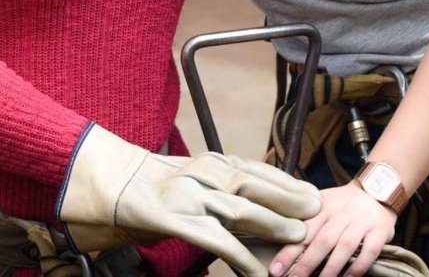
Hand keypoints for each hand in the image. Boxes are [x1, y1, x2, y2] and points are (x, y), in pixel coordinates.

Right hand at [58, 125, 319, 276]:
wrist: (111, 183)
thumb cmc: (156, 185)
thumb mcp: (194, 179)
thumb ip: (223, 188)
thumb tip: (259, 203)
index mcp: (212, 162)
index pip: (258, 170)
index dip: (287, 183)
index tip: (311, 194)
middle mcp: (205, 173)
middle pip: (255, 185)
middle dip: (289, 198)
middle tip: (316, 211)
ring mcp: (191, 195)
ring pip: (241, 209)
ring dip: (273, 223)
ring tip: (298, 238)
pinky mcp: (176, 219)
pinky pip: (216, 240)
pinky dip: (241, 256)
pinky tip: (258, 272)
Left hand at [268, 182, 397, 276]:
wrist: (378, 190)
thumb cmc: (344, 203)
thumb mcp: (323, 202)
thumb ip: (306, 217)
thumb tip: (279, 237)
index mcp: (323, 206)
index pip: (303, 231)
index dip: (288, 251)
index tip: (275, 270)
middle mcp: (342, 213)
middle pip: (322, 240)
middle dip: (306, 264)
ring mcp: (362, 221)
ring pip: (345, 246)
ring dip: (331, 268)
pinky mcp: (379, 230)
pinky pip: (369, 250)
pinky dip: (358, 266)